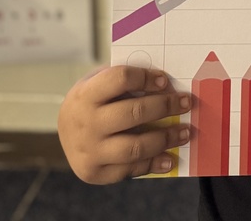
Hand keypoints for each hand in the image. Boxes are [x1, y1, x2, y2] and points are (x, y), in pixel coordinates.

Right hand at [57, 65, 191, 183]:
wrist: (64, 131)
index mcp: (86, 94)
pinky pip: (130, 170)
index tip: (165, 81)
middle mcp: (86, 124)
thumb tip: (165, 82)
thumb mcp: (98, 82)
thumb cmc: (91, 100)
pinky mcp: (95, 173)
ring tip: (185, 132)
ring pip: (135, 146)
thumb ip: (124, 81)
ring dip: (165, 138)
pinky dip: (153, 164)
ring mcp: (90, 151)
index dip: (146, 78)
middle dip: (165, 106)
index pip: (120, 79)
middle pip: (133, 113)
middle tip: (186, 103)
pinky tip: (169, 158)